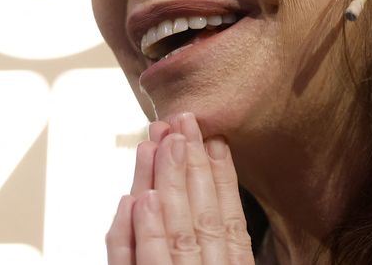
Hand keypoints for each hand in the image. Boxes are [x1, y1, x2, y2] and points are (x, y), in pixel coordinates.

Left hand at [106, 113, 253, 264]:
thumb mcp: (204, 260)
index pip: (229, 223)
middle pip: (203, 218)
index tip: (217, 139)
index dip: (223, 179)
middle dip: (194, 165)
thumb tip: (185, 190)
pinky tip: (142, 198)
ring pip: (177, 234)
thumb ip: (201, 242)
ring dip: (169, 184)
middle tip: (184, 120)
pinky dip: (146, 233)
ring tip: (163, 141)